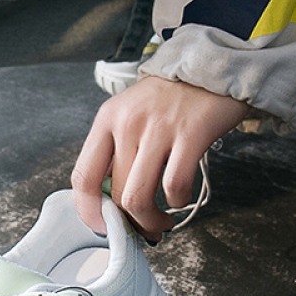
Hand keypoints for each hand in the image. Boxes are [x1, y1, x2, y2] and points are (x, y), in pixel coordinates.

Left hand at [71, 77, 249, 240]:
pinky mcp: (191, 134)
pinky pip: (174, 185)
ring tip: (161, 223)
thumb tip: (109, 199)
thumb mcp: (129, 113)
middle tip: (143, 230)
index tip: (102, 227)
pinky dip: (177, 202)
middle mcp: (127, 124)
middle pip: (115, 194)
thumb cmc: (169, 98)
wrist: (212, 65)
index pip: (83, 176)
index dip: (89, 210)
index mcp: (106, 120)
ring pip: (139, 197)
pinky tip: (180, 199)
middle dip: (129, 223)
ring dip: (150, 221)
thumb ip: (116, 149)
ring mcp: (158, 129)